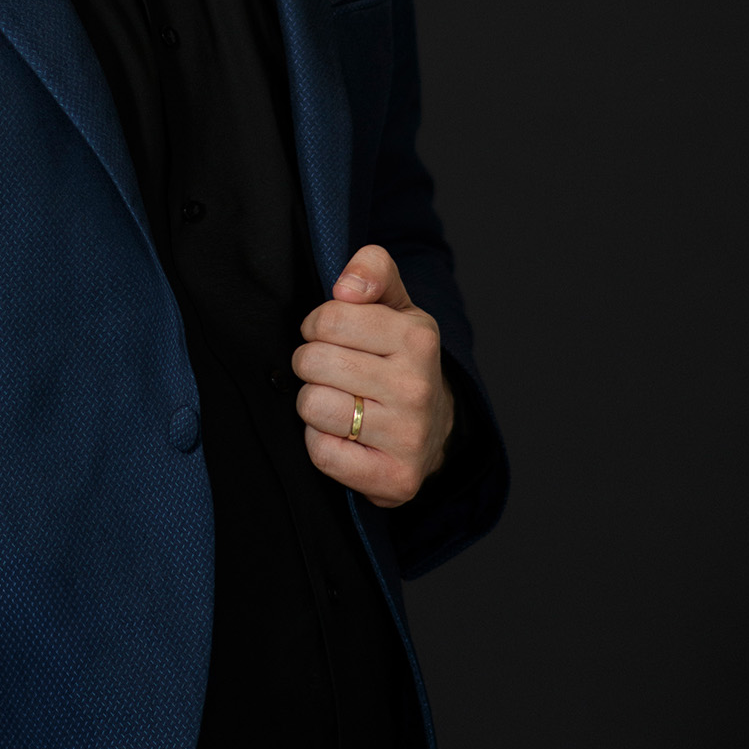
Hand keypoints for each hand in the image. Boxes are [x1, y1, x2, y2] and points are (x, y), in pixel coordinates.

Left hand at [292, 245, 453, 509]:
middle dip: (312, 364)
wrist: (437, 430)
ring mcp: (408, 436)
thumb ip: (372, 270)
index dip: (317, 326)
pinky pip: (322, 452)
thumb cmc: (401, 359)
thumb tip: (346, 286)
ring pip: (313, 406)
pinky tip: (344, 435)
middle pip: (314, 362)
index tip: (331, 337)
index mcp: (418, 337)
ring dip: (314, 404)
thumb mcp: (395, 304)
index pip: (328, 319)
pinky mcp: (394, 478)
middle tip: (334, 373)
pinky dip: (322, 443)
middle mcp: (417, 386)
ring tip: (339, 402)